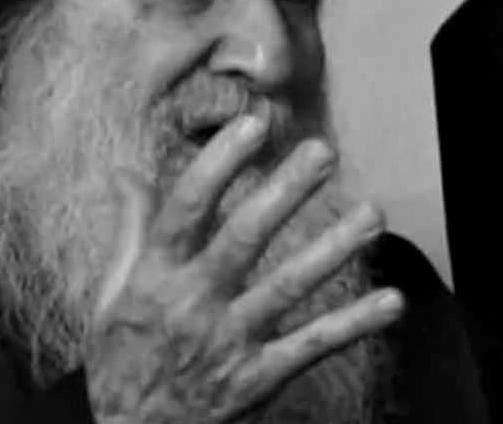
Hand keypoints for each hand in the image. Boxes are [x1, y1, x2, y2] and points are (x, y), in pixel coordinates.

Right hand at [85, 112, 402, 423]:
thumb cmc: (123, 357)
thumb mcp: (111, 291)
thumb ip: (128, 229)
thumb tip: (126, 171)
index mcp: (157, 276)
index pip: (185, 209)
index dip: (219, 163)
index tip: (252, 125)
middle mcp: (195, 303)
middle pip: (243, 240)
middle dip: (284, 192)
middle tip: (323, 152)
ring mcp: (231, 341)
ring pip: (286, 289)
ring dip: (331, 249)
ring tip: (370, 214)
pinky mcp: (259, 376)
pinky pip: (311, 347)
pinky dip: (352, 325)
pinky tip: (391, 302)